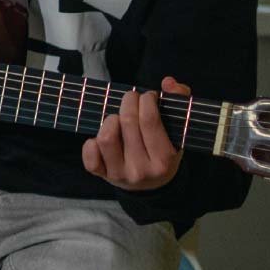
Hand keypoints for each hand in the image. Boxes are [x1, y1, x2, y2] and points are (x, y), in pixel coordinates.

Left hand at [82, 76, 188, 190]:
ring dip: (111, 120)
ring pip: (106, 137)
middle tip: (131, 98)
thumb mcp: (178, 131)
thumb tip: (168, 82)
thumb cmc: (164, 151)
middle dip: (128, 102)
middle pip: (128, 124)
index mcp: (164, 160)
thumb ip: (179, 101)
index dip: (146, 100)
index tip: (148, 96)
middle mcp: (142, 170)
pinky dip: (91, 143)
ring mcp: (120, 174)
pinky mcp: (102, 175)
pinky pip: (90, 155)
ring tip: (118, 118)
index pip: (150, 121)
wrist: (152, 186)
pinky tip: (101, 139)